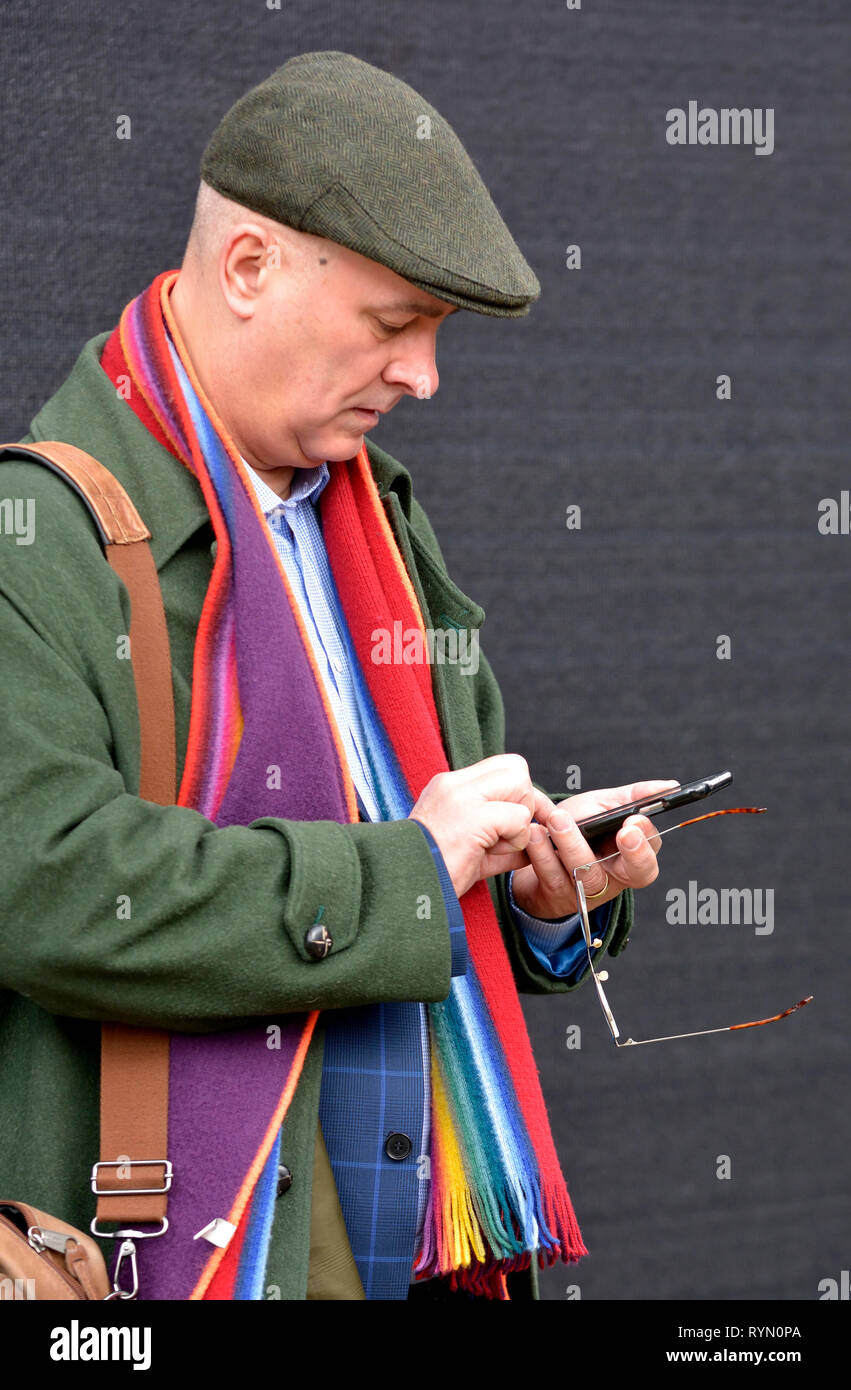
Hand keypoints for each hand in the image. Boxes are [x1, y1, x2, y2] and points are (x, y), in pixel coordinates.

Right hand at [408, 754, 553, 898]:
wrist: (401, 886)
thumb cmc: (433, 871)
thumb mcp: (467, 844)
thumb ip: (498, 833)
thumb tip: (536, 834)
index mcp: (449, 785)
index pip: (502, 767)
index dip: (518, 794)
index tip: (515, 823)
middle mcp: (455, 783)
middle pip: (517, 768)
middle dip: (524, 802)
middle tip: (509, 833)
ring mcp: (462, 797)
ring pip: (521, 786)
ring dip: (520, 822)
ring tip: (495, 845)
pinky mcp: (472, 818)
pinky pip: (519, 818)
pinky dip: (517, 839)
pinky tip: (492, 853)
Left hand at [509, 780, 680, 919]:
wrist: (540, 847)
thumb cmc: (581, 826)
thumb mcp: (605, 806)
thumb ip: (634, 797)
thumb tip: (670, 787)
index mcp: (633, 858)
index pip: (652, 855)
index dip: (646, 843)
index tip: (635, 821)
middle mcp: (615, 878)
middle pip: (636, 874)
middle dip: (632, 852)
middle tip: (622, 829)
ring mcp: (586, 890)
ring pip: (587, 874)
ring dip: (572, 844)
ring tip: (557, 818)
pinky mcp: (557, 895)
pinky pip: (553, 876)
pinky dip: (542, 853)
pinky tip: (536, 833)